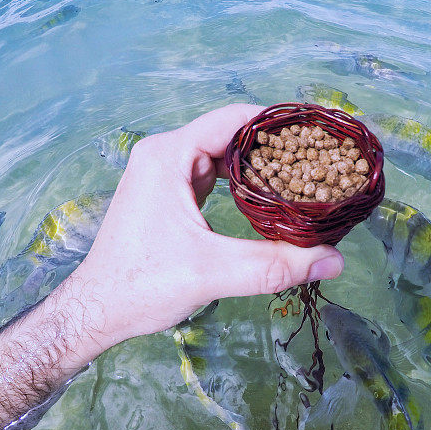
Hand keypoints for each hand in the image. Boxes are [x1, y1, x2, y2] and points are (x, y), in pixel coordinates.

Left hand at [70, 104, 344, 350]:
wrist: (97, 310)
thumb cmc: (139, 286)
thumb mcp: (213, 273)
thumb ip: (275, 265)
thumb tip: (333, 260)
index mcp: (168, 156)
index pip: (234, 119)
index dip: (279, 122)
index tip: (317, 133)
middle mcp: (163, 155)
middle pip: (231, 134)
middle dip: (274, 146)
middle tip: (319, 160)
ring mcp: (163, 174)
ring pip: (222, 156)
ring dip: (258, 166)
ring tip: (301, 177)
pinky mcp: (167, 195)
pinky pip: (211, 175)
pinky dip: (240, 183)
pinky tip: (266, 198)